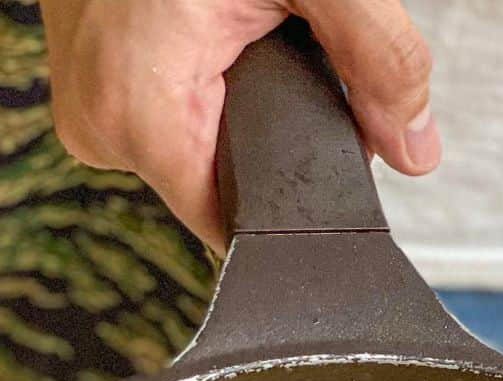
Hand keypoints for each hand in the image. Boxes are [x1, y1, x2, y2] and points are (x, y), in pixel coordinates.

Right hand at [41, 0, 439, 251]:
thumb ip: (378, 59)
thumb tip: (416, 146)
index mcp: (137, 112)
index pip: (231, 226)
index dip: (291, 205)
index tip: (320, 155)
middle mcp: (99, 120)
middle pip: (217, 187)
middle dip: (271, 140)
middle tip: (284, 53)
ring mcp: (87, 99)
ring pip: (194, 148)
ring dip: (237, 107)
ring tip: (246, 31)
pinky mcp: (89, 75)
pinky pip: (166, 108)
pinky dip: (205, 80)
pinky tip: (215, 32)